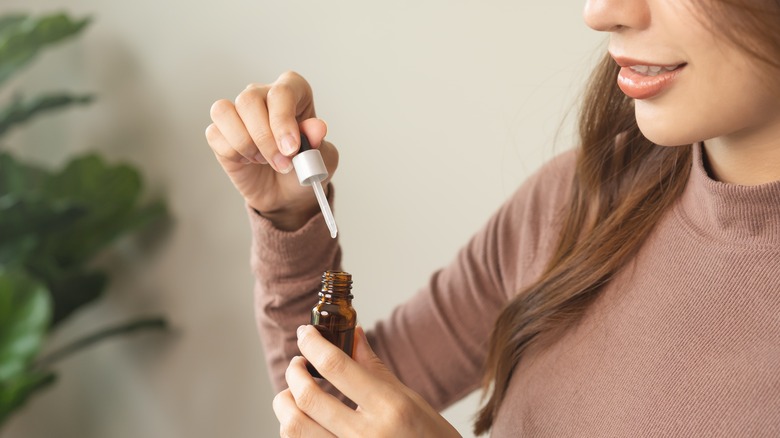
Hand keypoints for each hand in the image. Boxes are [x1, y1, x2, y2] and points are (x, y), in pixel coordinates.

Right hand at [205, 71, 338, 230]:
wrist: (287, 194)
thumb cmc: (305, 168)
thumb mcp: (322, 158)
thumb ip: (319, 142)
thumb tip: (317, 127)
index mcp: (293, 92)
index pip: (281, 92)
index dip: (283, 120)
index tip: (291, 149)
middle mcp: (263, 95)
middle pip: (249, 100)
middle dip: (265, 138)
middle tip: (282, 164)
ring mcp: (238, 112)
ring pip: (225, 112)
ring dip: (246, 144)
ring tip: (263, 160)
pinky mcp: (220, 131)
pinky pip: (215, 134)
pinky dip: (232, 153)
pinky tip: (247, 160)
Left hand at [272, 325, 461, 437]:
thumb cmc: (429, 437)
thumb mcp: (410, 399)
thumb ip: (374, 368)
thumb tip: (354, 334)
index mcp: (388, 407)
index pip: (336, 366)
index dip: (313, 344)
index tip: (305, 333)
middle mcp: (366, 434)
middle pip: (307, 397)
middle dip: (294, 372)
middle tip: (298, 363)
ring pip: (294, 426)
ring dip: (284, 402)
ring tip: (293, 392)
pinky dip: (294, 428)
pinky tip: (304, 418)